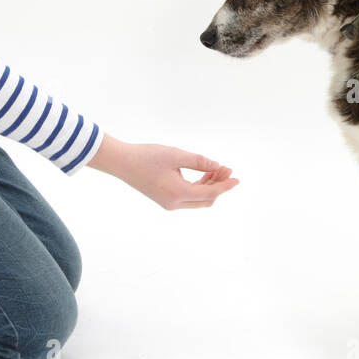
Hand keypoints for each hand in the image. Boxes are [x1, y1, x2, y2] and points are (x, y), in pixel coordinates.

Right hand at [87, 135, 238, 209]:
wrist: (122, 162)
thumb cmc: (147, 156)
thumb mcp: (176, 155)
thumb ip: (198, 161)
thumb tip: (217, 166)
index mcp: (178, 194)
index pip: (210, 193)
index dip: (225, 186)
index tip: (236, 178)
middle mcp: (174, 203)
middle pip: (206, 199)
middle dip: (218, 185)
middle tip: (226, 168)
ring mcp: (169, 203)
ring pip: (197, 199)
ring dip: (209, 185)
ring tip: (216, 168)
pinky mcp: (164, 199)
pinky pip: (188, 197)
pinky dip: (198, 187)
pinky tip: (203, 173)